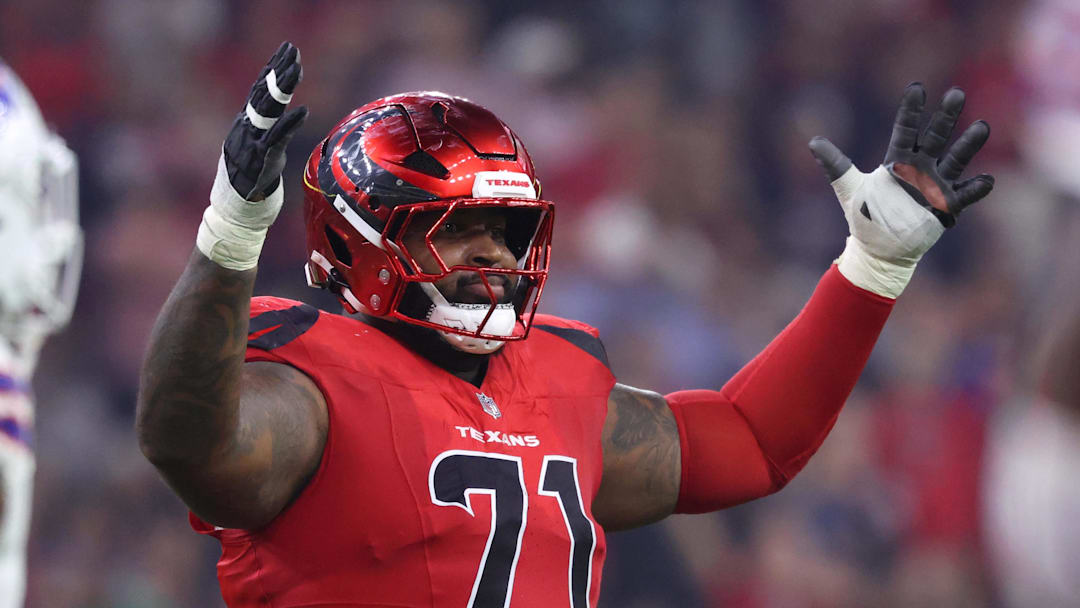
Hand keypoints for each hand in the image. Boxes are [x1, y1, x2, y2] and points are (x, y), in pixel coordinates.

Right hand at [223, 41, 307, 200]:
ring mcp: (253, 140)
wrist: (236, 199)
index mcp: (246, 119)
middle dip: (279, 69)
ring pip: (269, 109)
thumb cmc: (250, 168)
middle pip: (264, 92)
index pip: (261, 87)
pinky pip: (277, 138)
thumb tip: (278, 101)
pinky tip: (303, 111)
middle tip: (293, 50)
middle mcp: (247, 125)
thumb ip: (267, 120)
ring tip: (297, 69)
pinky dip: (290, 124)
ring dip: (283, 88)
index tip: (287, 48)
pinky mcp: (263, 158)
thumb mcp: (257, 139)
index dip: (273, 66)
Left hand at [806, 83, 994, 297]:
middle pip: (936, 137)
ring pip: (956, 160)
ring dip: (968, 145)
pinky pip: (964, 195)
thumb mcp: (848, 188)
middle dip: (945, 117)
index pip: (906, 130)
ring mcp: (936, 185)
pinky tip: (987, 179)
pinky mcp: (945, 207)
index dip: (911, 111)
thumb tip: (813, 141)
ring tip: (982, 127)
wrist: (879, 249)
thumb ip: (835, 165)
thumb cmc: (866, 216)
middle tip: (956, 94)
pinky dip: (975, 189)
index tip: (917, 88)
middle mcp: (921, 168)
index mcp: (898, 160)